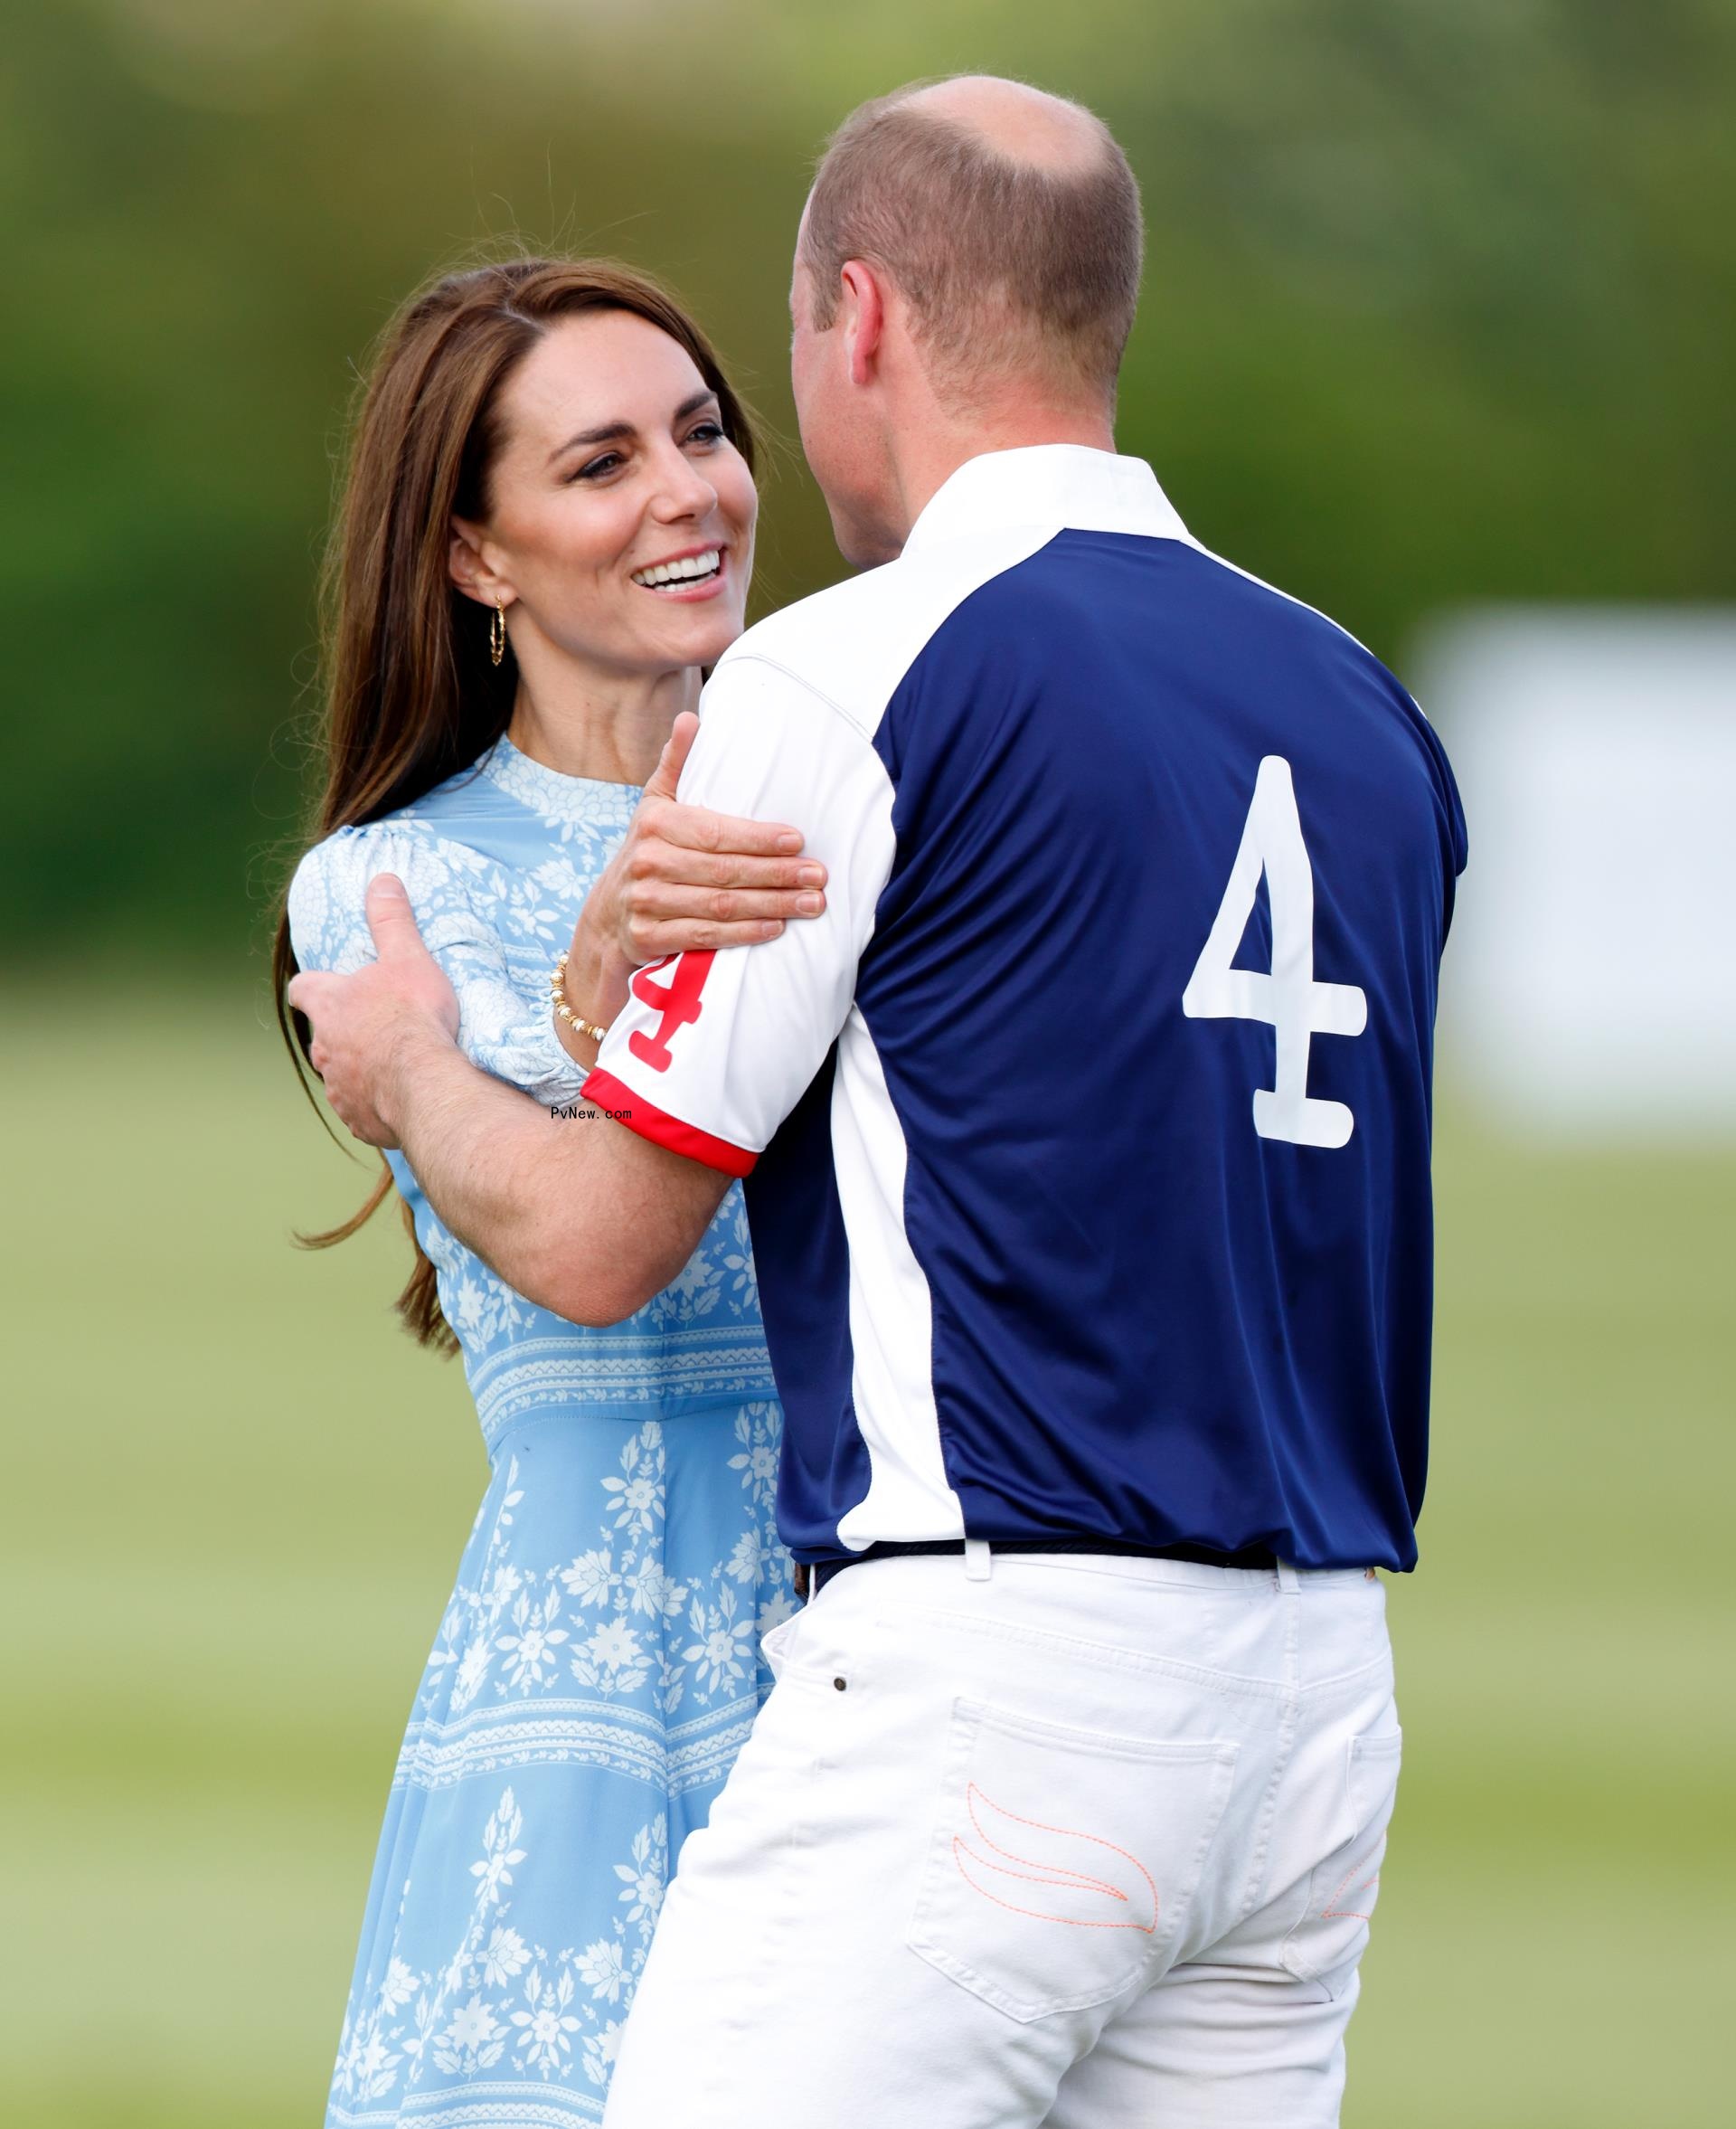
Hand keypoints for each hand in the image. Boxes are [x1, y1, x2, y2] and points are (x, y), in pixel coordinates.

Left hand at [286, 874, 460, 1146]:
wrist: (426, 1084)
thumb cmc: (412, 1016)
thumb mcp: (407, 957)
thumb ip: (391, 920)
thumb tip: (382, 880)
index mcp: (329, 1005)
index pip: (302, 990)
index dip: (314, 987)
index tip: (328, 987)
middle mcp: (324, 1048)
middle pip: (322, 1037)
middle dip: (344, 1033)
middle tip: (379, 1029)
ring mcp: (338, 1088)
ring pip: (341, 1076)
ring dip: (360, 1071)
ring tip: (395, 1067)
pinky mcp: (358, 1120)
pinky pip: (362, 1111)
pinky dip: (376, 1104)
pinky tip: (400, 1099)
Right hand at [581, 710, 827, 982]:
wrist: (607, 915)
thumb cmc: (648, 851)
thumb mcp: (654, 805)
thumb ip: (676, 764)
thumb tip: (691, 718)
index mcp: (655, 824)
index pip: (717, 832)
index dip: (759, 838)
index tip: (798, 840)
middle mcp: (648, 862)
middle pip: (725, 871)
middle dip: (778, 874)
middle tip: (819, 876)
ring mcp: (647, 903)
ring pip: (721, 905)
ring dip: (772, 905)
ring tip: (811, 903)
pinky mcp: (649, 938)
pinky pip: (707, 936)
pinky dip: (744, 934)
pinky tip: (776, 928)